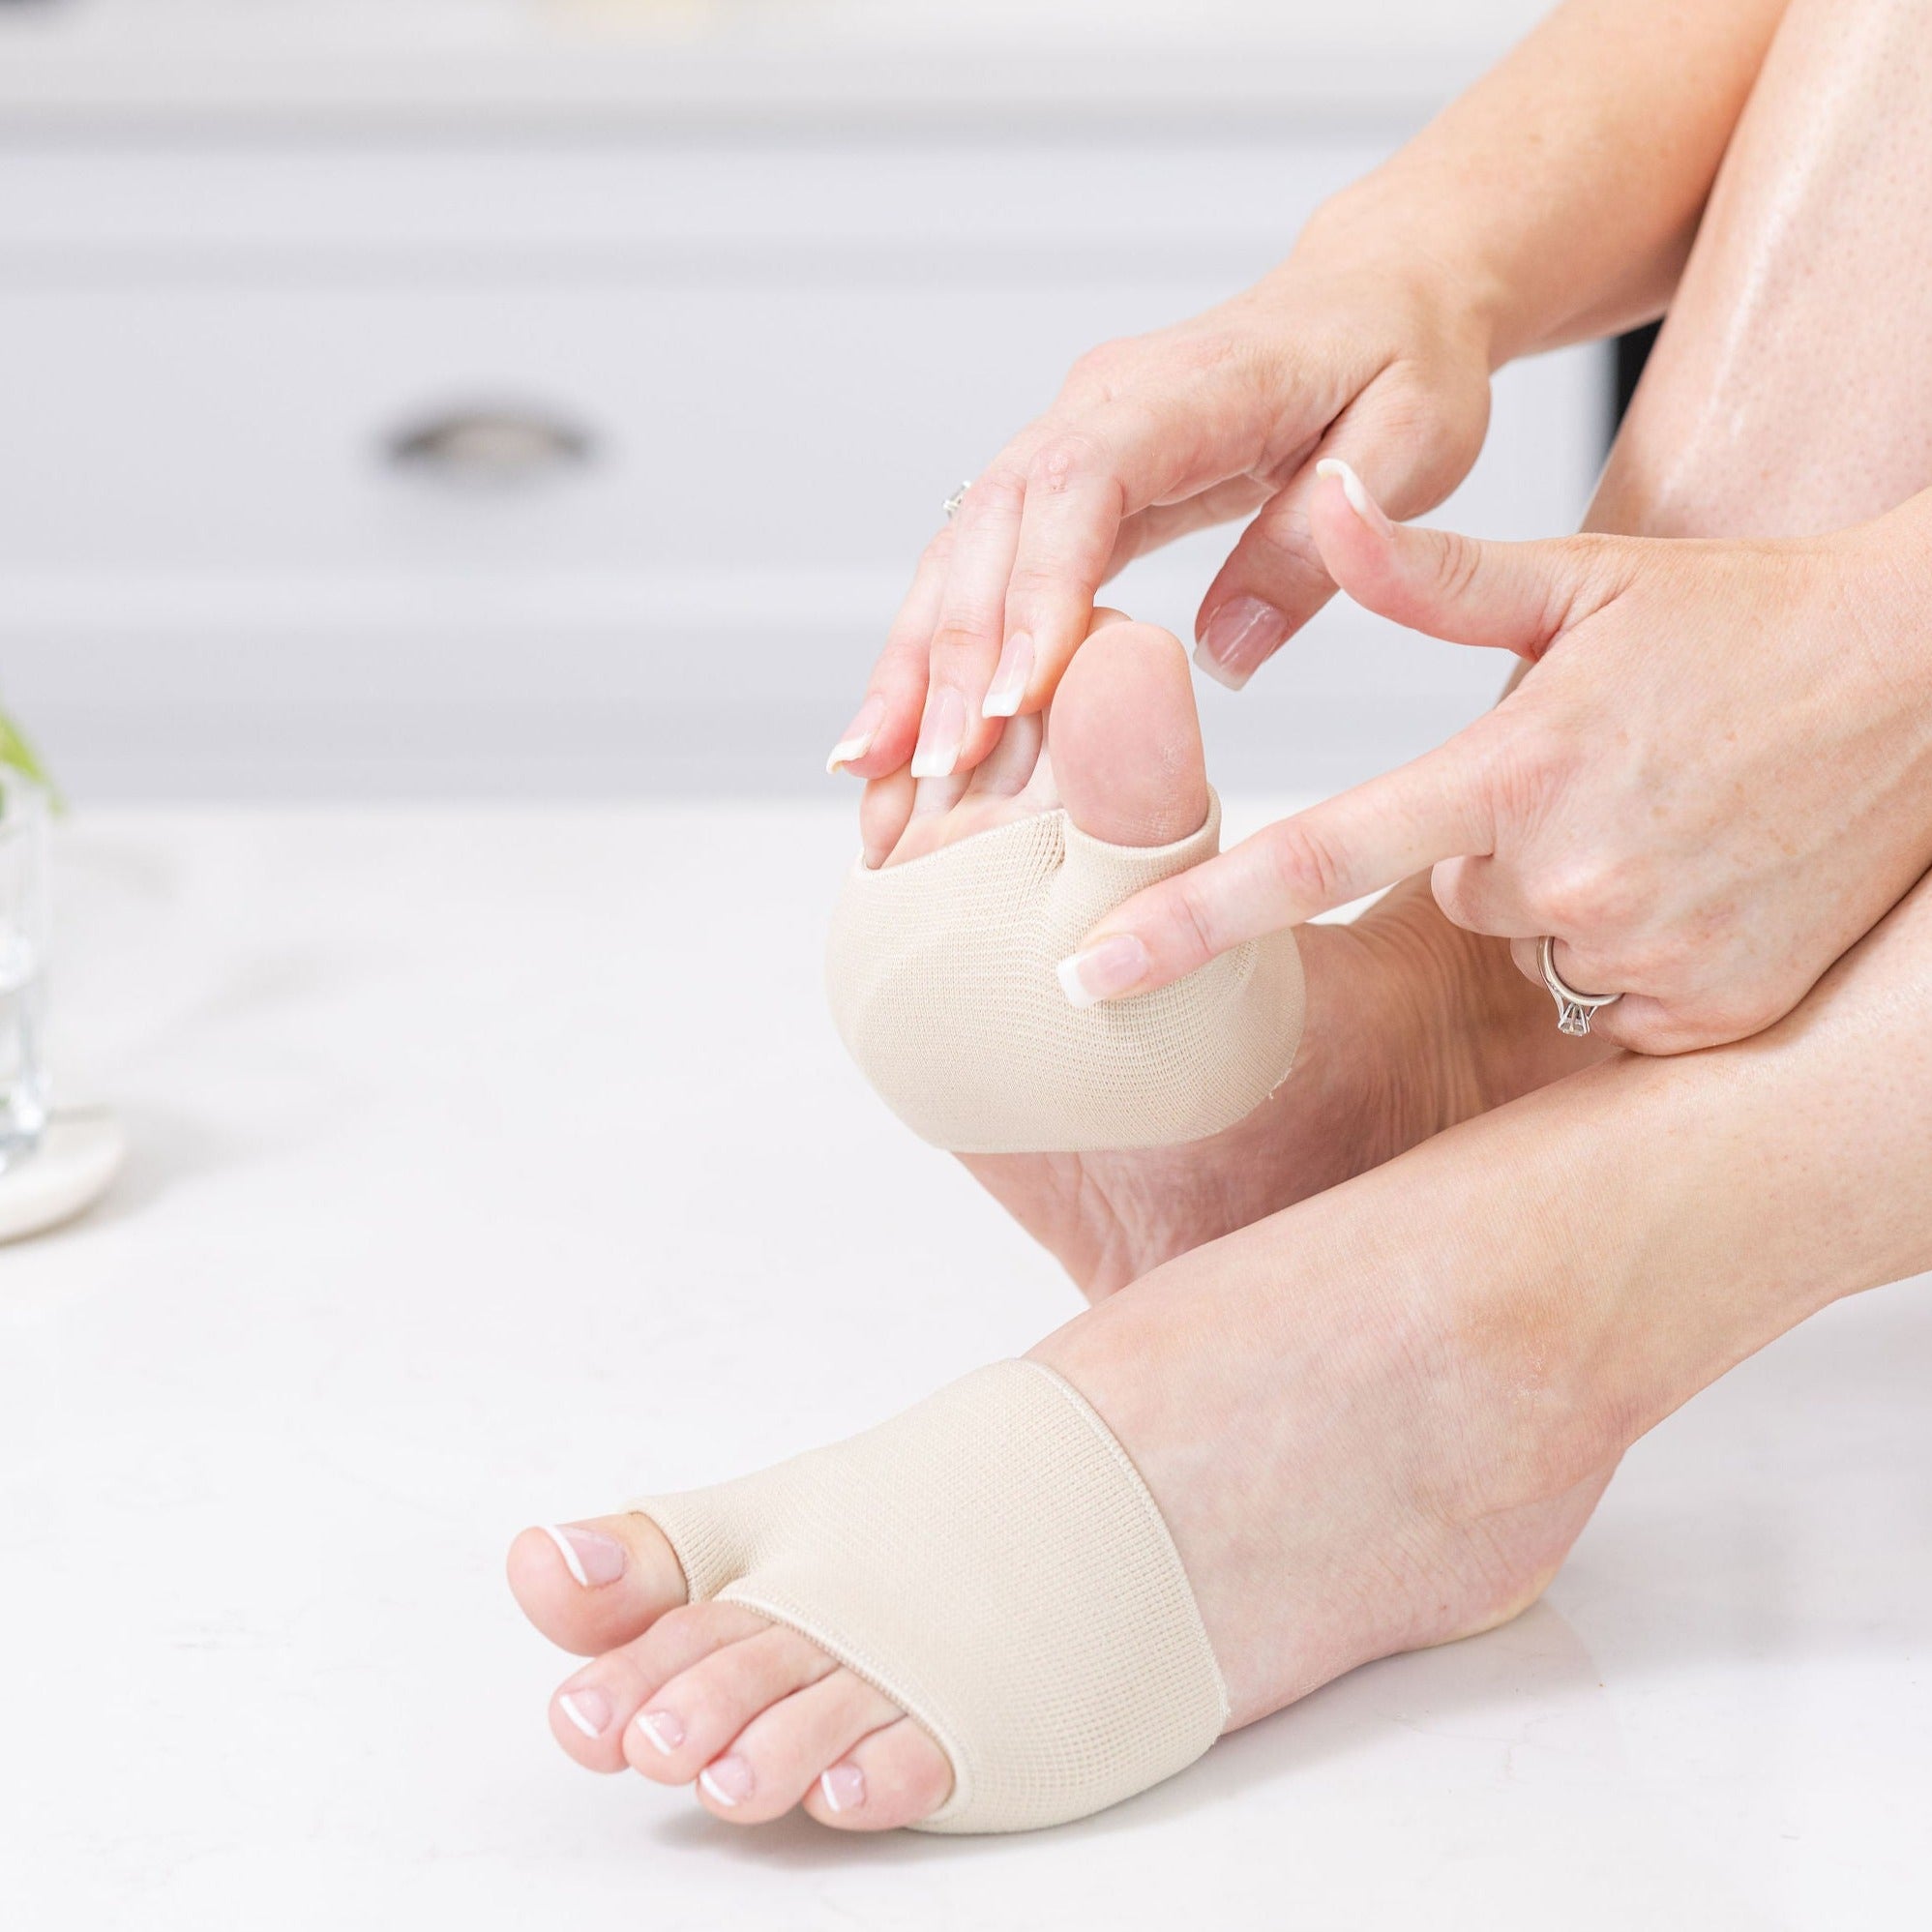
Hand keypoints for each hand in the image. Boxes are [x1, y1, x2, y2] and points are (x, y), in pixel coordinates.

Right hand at [825, 235, 1496, 798]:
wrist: (1376, 291)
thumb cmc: (1402, 362)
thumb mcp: (1412, 443)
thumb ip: (1318, 542)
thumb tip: (1218, 658)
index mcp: (1187, 387)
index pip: (1079, 486)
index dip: (1036, 595)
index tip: (1012, 702)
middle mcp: (1100, 404)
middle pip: (992, 527)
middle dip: (948, 652)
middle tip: (925, 770)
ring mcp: (1068, 440)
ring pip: (960, 550)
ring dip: (912, 660)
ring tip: (870, 768)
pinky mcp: (1062, 486)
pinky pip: (982, 568)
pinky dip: (937, 647)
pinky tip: (904, 727)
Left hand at [1060, 462, 1931, 1052]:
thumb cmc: (1741, 623)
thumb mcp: (1583, 582)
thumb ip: (1429, 576)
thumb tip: (1322, 500)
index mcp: (1513, 765)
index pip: (1311, 859)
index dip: (1185, 923)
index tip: (1086, 978)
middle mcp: (1570, 873)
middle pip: (1443, 896)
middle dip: (1484, 839)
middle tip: (1590, 767)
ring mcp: (1649, 950)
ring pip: (1527, 943)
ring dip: (1563, 889)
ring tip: (1658, 809)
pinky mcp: (1713, 1013)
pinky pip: (1610, 996)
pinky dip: (1633, 943)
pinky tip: (1699, 868)